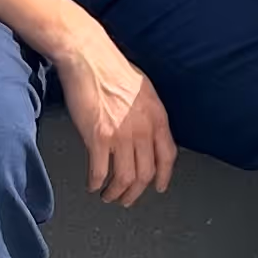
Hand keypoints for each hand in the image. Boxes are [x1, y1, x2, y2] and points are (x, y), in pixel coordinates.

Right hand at [52, 26, 175, 207]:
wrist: (89, 57)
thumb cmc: (112, 68)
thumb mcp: (143, 92)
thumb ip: (148, 115)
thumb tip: (147, 134)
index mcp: (157, 117)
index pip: (168, 157)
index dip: (163, 177)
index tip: (158, 188)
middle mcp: (143, 129)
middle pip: (145, 174)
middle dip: (136, 192)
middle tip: (127, 199)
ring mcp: (121, 135)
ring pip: (125, 178)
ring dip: (116, 193)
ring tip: (108, 196)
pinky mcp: (97, 137)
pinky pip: (99, 171)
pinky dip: (96, 183)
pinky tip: (92, 185)